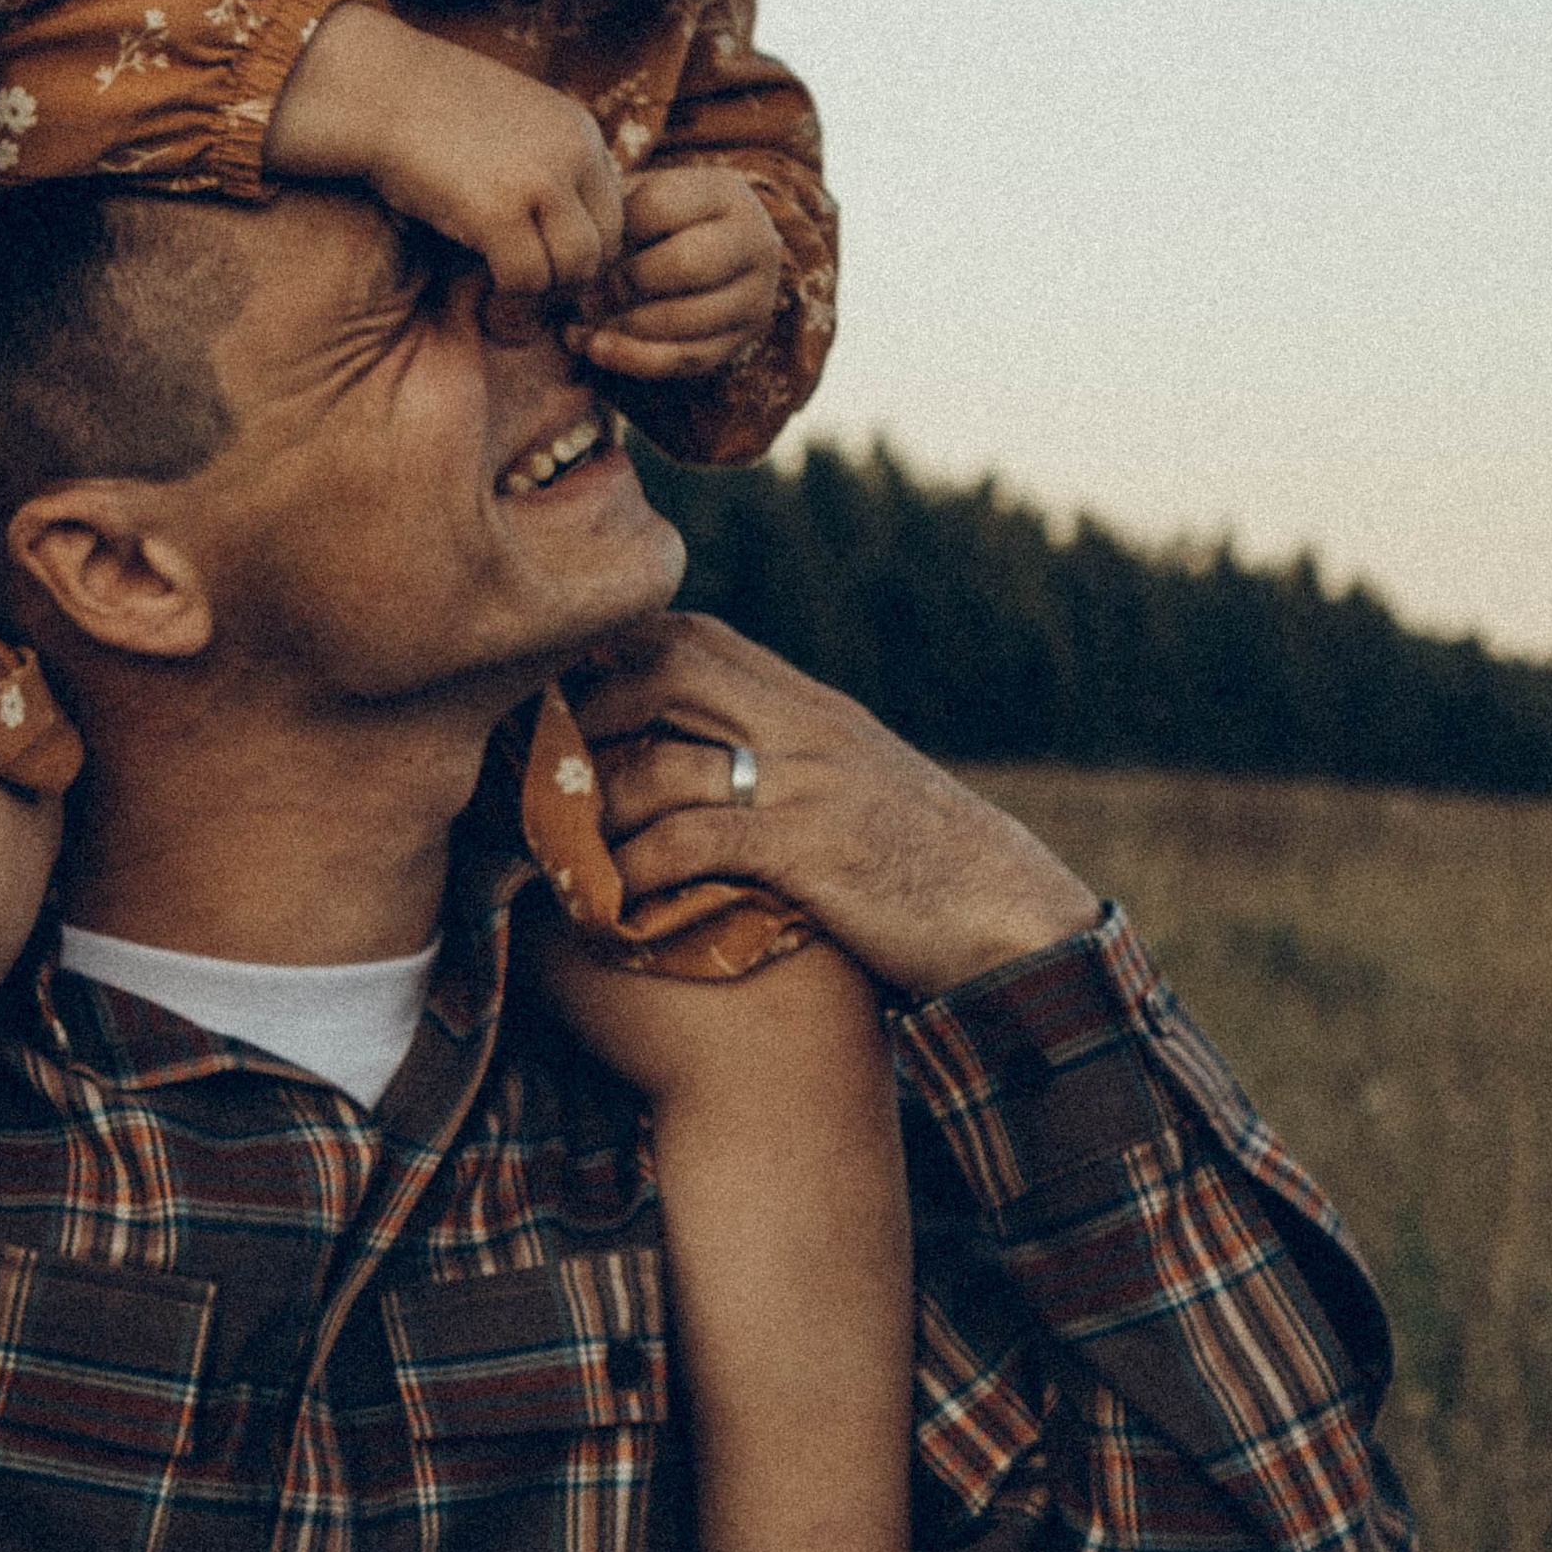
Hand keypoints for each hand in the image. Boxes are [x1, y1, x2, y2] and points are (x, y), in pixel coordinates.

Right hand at [263, 5, 624, 298]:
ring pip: (575, 269)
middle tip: (528, 286)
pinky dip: (508, 296)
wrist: (372, 88)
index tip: (545, 262)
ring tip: (506, 289)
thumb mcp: (509, 125)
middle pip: (606, 245)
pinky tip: (484, 288)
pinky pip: (527, 280)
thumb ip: (545, 165)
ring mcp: (539, 180)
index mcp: (579, 130)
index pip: (616, 213)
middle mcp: (572, 152)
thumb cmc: (427, 111)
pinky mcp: (498, 210)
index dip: (584, 249)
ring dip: (541, 291)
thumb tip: (560, 232)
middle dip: (569, 278)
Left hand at [564, 612, 1100, 996]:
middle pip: (670, 666)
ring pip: (665, 758)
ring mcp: (808, 784)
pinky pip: (696, 841)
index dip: (616, 653)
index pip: (695, 636)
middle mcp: (805, 726)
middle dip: (589, 705)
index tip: (559, 695)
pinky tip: (605, 901)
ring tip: (547, 844)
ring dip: (594, 804)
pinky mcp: (809, 852)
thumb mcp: (854, 787)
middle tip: (537, 760)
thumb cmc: (926, 865)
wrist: (1014, 915)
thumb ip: (784, 760)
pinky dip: (637, 870)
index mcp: (810, 707)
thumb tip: (702, 763)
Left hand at [567, 163, 784, 382]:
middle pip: (684, 265)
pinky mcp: (744, 337)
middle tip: (580, 298)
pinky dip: (636, 359)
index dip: (611, 232)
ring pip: (687, 319)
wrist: (705, 250)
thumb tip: (567, 265)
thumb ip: (609, 220)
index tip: (578, 249)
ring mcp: (757, 292)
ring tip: (578, 329)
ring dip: (624, 329)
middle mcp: (754, 239)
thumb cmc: (654, 223)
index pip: (658, 207)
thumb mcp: (637, 200)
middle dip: (623, 286)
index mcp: (724, 192)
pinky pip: (688, 358)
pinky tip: (598, 350)